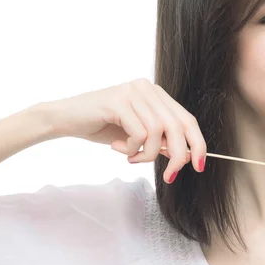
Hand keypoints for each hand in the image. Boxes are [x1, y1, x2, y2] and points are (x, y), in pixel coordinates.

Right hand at [43, 79, 205, 181]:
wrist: (64, 119)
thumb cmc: (102, 127)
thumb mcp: (137, 136)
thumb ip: (159, 140)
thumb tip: (185, 156)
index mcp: (156, 94)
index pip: (187, 119)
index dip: (197, 143)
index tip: (199, 165)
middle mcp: (148, 88)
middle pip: (178, 126)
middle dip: (178, 156)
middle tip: (169, 176)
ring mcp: (133, 92)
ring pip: (158, 132)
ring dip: (147, 154)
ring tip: (130, 157)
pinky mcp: (118, 101)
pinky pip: (138, 133)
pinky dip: (130, 148)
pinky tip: (115, 146)